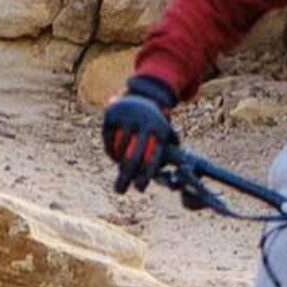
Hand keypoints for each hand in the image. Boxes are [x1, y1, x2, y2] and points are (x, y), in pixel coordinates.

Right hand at [102, 77, 177, 192]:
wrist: (141, 96)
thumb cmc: (155, 122)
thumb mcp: (166, 132)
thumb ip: (169, 152)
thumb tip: (178, 172)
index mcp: (159, 130)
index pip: (152, 157)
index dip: (146, 175)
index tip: (140, 189)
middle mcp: (143, 124)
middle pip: (133, 157)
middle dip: (127, 177)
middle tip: (121, 191)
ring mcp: (126, 118)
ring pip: (119, 150)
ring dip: (118, 163)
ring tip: (121, 170)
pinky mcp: (111, 115)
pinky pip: (108, 140)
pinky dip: (110, 151)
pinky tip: (114, 158)